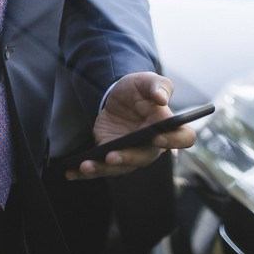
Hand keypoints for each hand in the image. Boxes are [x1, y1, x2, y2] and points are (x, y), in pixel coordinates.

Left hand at [65, 71, 195, 180]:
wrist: (118, 96)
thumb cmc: (139, 90)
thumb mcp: (147, 80)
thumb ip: (158, 86)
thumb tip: (162, 99)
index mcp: (167, 127)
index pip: (182, 138)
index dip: (173, 141)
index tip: (157, 137)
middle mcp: (151, 146)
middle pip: (144, 158)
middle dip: (127, 158)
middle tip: (111, 156)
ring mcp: (131, 153)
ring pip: (121, 167)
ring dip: (102, 169)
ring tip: (86, 166)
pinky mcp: (112, 155)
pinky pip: (101, 168)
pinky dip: (86, 172)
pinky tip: (71, 172)